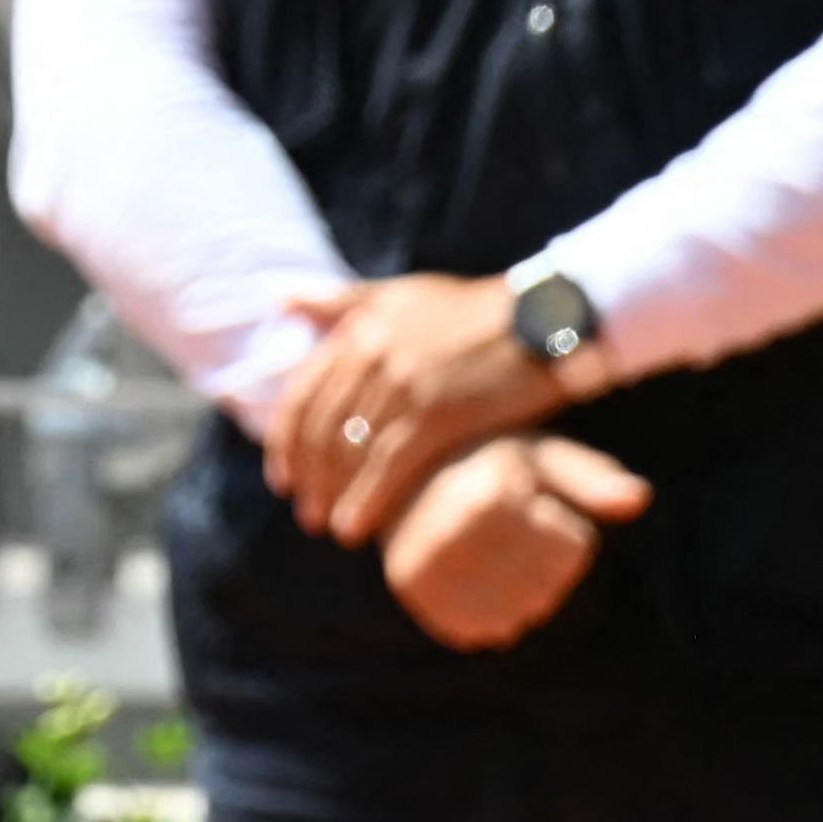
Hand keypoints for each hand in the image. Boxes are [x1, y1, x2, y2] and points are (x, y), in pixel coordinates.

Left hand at [267, 270, 570, 544]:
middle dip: (309, 477)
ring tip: (331, 528)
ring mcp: (404, 383)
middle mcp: (372, 354)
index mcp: (359, 328)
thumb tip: (284, 301)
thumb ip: (342, 301)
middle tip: (306, 513)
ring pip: (350, 449)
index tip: (282, 477)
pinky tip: (356, 526)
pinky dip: (366, 499)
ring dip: (333, 494)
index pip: (302, 394)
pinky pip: (388, 463)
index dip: (286, 441)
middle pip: (321, 428)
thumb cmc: (473, 310)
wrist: (540, 319)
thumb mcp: (401, 293)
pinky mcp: (439, 412)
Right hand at [380, 433, 649, 651]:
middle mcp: (451, 532)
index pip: (572, 549)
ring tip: (496, 554)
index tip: (537, 507)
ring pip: (516, 615)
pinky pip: (479, 631)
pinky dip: (488, 612)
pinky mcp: (410, 589)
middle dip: (545, 565)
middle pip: (546, 588)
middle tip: (517, 534)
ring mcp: (424, 565)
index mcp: (491, 494)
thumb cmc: (492, 459)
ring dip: (520, 593)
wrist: (406, 470)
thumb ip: (593, 478)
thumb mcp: (544, 456)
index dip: (566, 530)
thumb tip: (642, 498)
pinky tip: (475, 577)